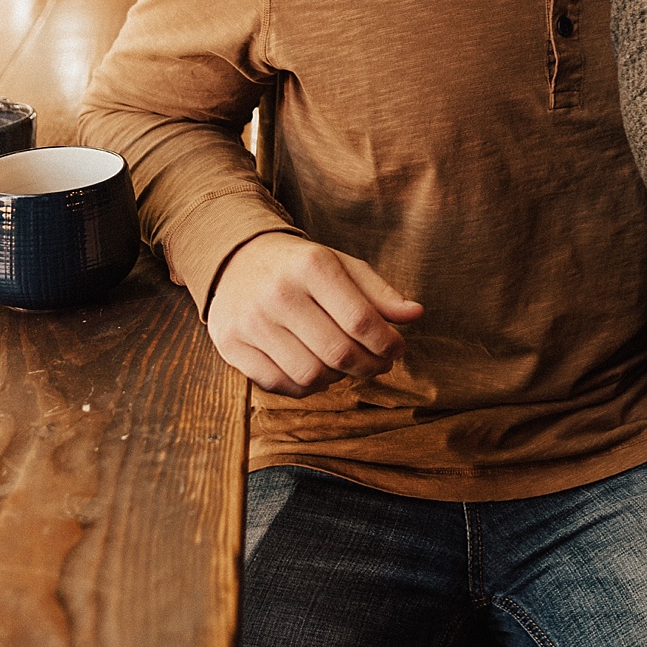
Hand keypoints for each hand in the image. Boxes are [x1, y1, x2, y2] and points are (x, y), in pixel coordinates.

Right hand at [207, 234, 423, 394]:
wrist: (236, 259)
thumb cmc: (300, 267)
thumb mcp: (341, 266)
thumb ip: (379, 292)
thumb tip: (416, 314)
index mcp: (312, 266)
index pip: (362, 321)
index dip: (388, 344)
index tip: (397, 349)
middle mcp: (279, 292)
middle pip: (339, 352)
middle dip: (369, 366)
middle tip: (378, 364)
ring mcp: (251, 321)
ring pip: (311, 375)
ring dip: (337, 378)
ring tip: (344, 365)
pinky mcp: (231, 344)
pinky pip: (280, 385)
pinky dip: (305, 387)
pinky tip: (315, 370)